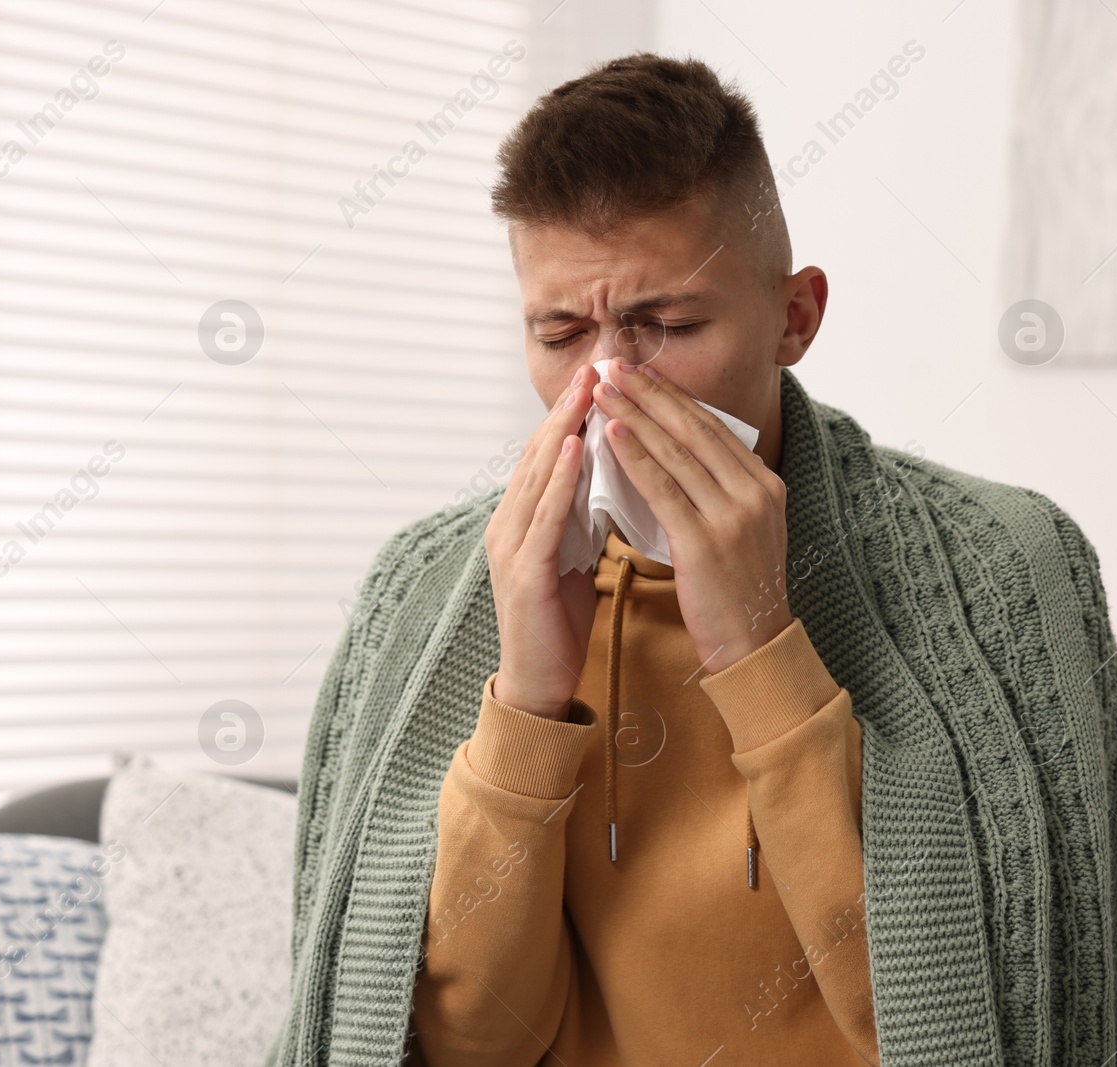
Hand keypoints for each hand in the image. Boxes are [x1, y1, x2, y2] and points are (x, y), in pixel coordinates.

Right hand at [484, 365, 599, 718]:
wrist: (539, 683)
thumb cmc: (558, 623)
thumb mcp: (573, 559)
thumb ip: (580, 519)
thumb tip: (609, 480)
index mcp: (520, 522)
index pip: (546, 456)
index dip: (570, 415)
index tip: (600, 379)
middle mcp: (506, 525)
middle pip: (538, 454)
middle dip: (567, 408)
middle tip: (596, 366)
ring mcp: (509, 546)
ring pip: (538, 474)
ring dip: (563, 428)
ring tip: (587, 391)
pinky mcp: (522, 571)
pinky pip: (543, 514)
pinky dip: (561, 478)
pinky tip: (577, 448)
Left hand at [591, 359, 790, 672]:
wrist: (755, 647)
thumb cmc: (735, 593)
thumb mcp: (740, 531)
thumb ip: (718, 492)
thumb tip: (677, 456)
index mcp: (764, 484)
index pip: (711, 426)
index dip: (671, 395)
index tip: (638, 371)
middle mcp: (756, 491)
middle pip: (693, 428)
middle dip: (649, 392)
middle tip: (613, 364)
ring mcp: (734, 515)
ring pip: (676, 451)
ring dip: (633, 414)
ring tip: (601, 389)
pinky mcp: (707, 542)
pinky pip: (663, 489)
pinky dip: (634, 457)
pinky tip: (610, 435)